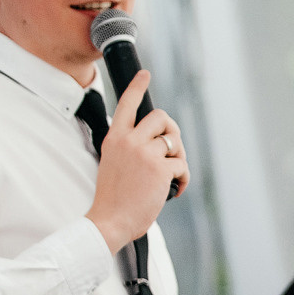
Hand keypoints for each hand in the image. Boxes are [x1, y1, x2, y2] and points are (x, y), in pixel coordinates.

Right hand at [86, 70, 189, 252]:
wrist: (110, 220)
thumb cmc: (113, 198)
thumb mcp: (113, 163)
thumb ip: (129, 148)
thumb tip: (158, 143)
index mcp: (114, 138)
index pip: (126, 104)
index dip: (137, 87)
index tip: (145, 74)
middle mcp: (129, 140)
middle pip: (161, 117)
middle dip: (173, 131)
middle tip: (173, 150)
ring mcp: (144, 153)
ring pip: (174, 141)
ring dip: (179, 158)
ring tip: (172, 176)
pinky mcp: (160, 169)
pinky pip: (182, 165)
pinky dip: (184, 179)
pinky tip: (175, 191)